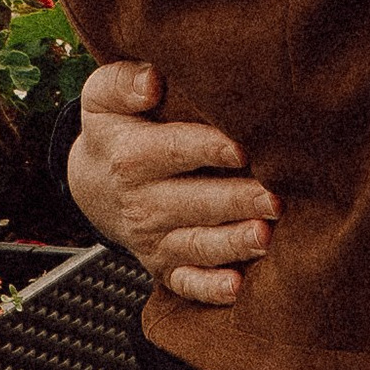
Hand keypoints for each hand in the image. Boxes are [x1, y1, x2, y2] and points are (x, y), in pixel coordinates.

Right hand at [67, 60, 279, 305]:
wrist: (93, 182)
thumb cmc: (114, 129)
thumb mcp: (101, 96)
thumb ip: (123, 81)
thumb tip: (152, 81)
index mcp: (131, 158)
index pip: (173, 151)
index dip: (208, 148)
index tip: (242, 146)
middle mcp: (142, 204)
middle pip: (193, 203)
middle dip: (235, 201)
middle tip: (275, 198)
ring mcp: (155, 240)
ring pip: (197, 245)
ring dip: (232, 244)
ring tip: (265, 237)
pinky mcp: (165, 267)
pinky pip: (186, 284)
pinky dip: (210, 289)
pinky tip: (237, 287)